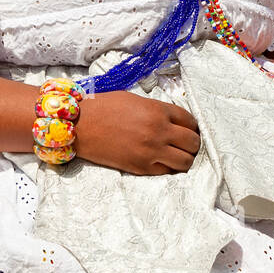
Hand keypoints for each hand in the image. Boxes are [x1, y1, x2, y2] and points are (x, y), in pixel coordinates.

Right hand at [75, 90, 200, 175]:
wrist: (80, 126)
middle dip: (192, 143)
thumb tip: (170, 120)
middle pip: (193, 142)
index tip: (189, 129)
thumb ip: (156, 109)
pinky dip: (168, 168)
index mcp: (158, 111)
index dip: (192, 125)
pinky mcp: (141, 168)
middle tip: (185, 143)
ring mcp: (151, 152)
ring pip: (185, 162)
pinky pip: (167, 172)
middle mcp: (159, 132)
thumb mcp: (134, 100)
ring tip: (177, 155)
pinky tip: (162, 162)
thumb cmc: (104, 108)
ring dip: (184, 158)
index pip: (190, 121)